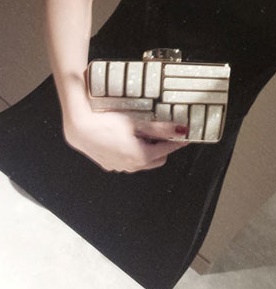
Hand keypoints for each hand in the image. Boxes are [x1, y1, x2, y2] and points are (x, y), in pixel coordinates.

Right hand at [63, 107, 188, 172]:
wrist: (78, 125)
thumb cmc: (105, 122)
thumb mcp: (137, 122)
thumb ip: (160, 128)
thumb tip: (180, 129)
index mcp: (140, 157)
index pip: (167, 150)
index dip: (177, 142)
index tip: (184, 135)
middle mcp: (129, 166)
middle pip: (156, 159)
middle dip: (163, 147)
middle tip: (164, 132)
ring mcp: (117, 166)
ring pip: (141, 161)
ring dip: (147, 150)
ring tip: (144, 133)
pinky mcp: (107, 163)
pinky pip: (126, 160)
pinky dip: (132, 151)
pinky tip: (128, 137)